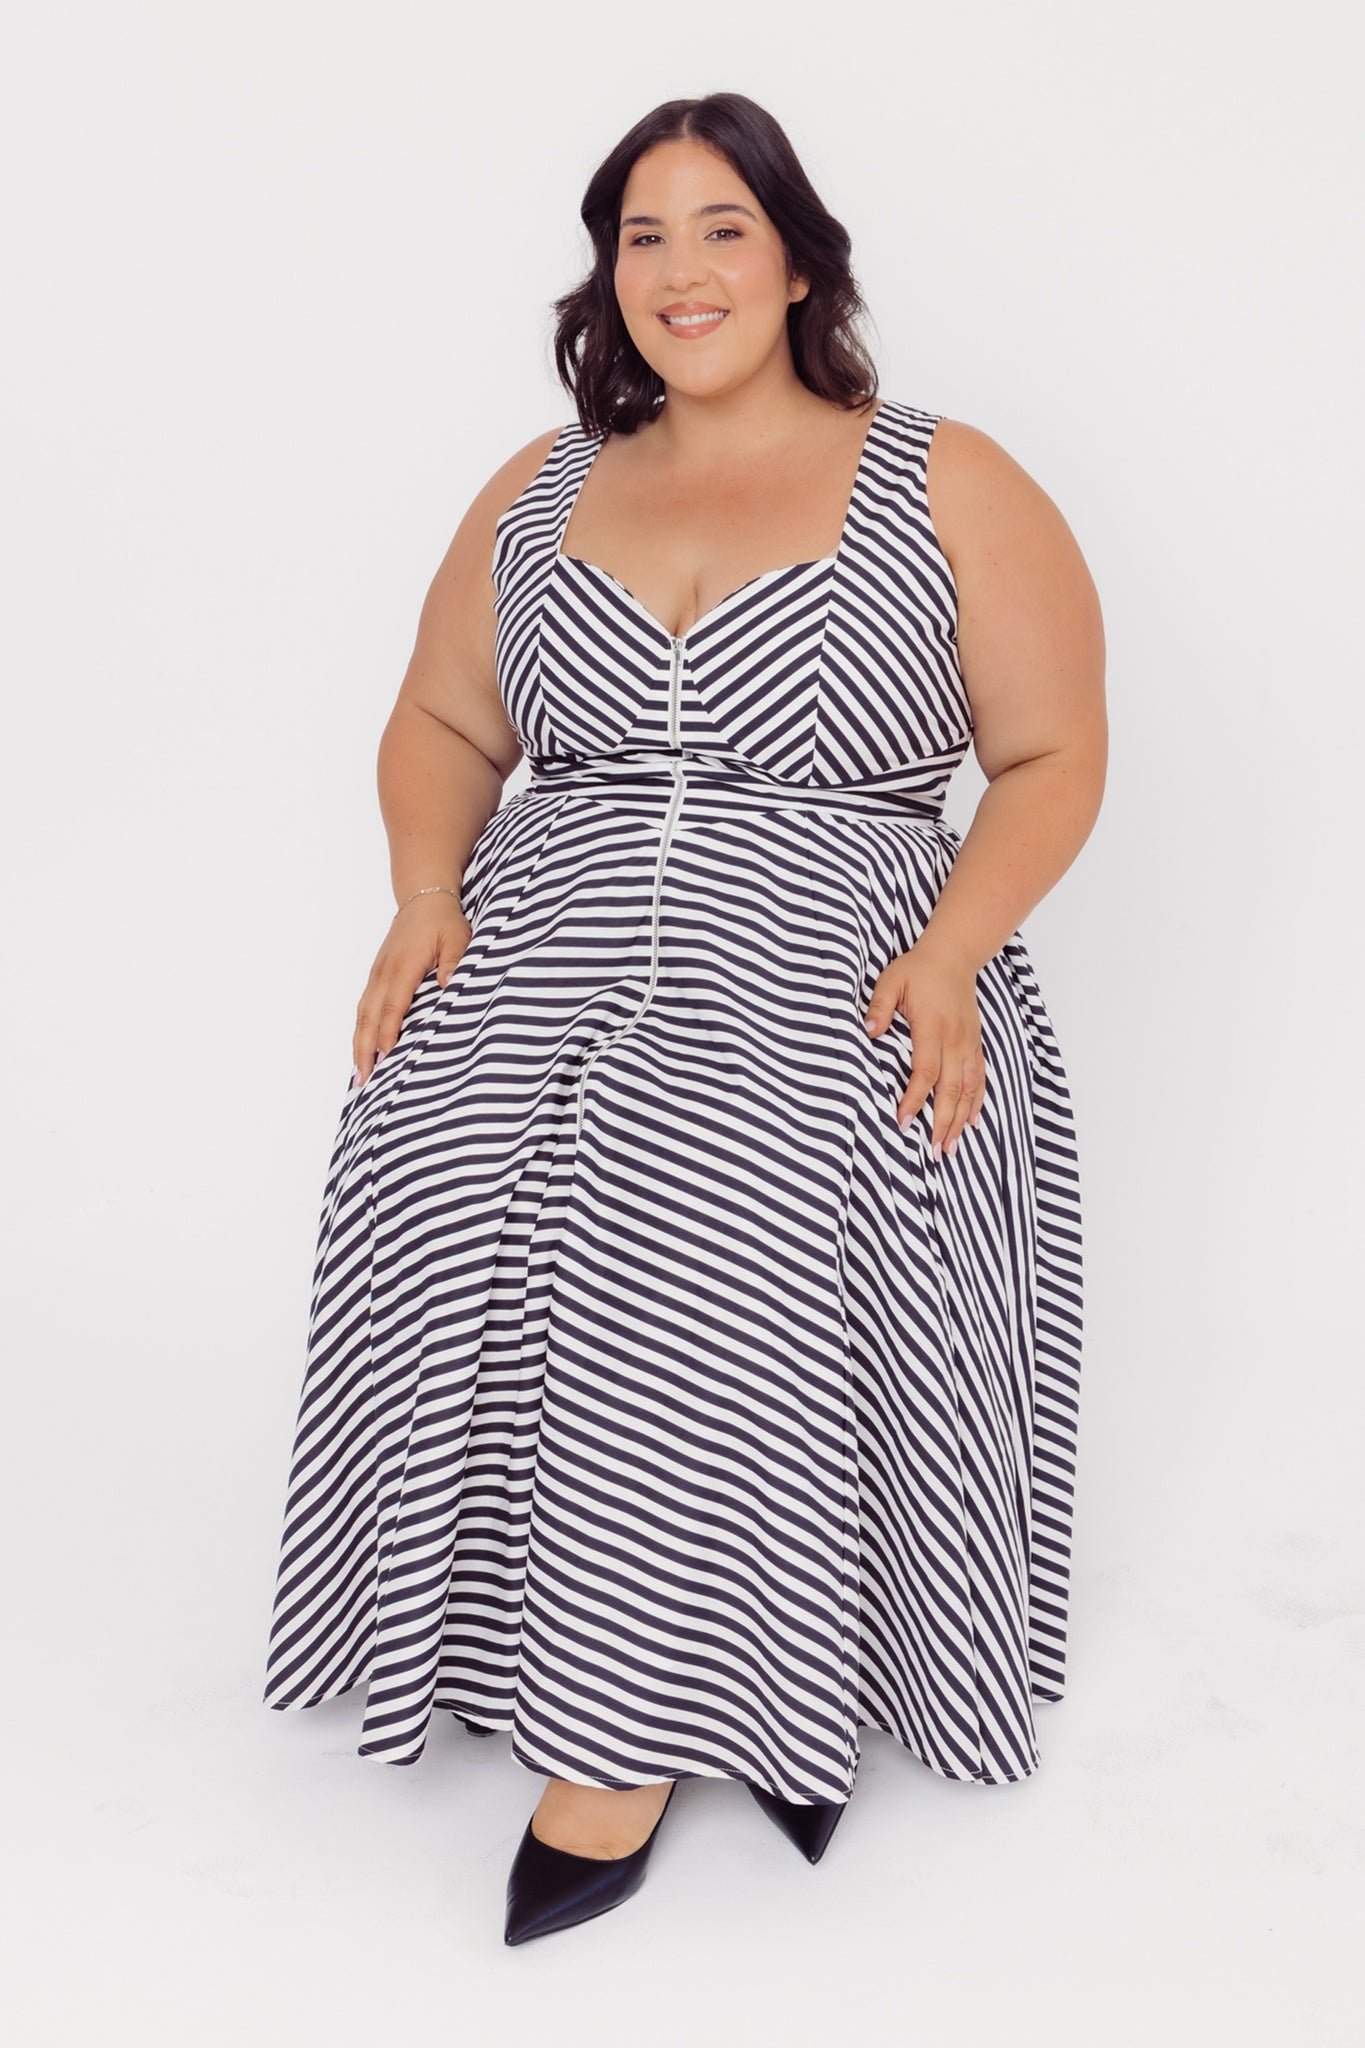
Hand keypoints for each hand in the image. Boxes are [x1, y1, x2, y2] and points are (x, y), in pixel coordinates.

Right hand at [351, 895, 470, 1086]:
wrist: (423, 898)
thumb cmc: (443, 921)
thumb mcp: (457, 937)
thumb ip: (454, 962)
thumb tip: (449, 985)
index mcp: (403, 967)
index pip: (392, 1007)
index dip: (387, 1034)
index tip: (384, 1058)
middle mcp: (384, 973)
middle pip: (368, 1017)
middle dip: (364, 1049)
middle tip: (363, 1079)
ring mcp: (377, 974)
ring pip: (361, 1014)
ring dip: (358, 1043)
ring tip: (358, 1073)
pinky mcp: (376, 975)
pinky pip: (364, 1006)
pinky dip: (360, 1029)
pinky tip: (361, 1047)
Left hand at [863, 938, 985, 1159]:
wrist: (953, 956)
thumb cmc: (918, 969)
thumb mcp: (891, 981)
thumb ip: (878, 1007)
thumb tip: (867, 1032)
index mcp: (933, 1027)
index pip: (924, 1072)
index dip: (915, 1099)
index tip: (904, 1122)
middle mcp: (955, 1040)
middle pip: (951, 1088)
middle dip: (942, 1122)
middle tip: (933, 1151)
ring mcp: (968, 1043)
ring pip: (968, 1088)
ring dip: (960, 1119)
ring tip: (951, 1147)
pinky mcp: (975, 1043)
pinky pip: (979, 1077)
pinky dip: (977, 1102)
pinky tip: (971, 1122)